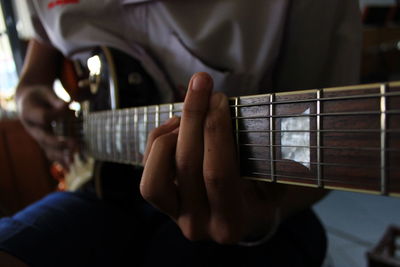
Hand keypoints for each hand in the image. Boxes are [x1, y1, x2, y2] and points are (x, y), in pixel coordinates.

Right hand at [16, 86, 76, 169]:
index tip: (72, 109)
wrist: (29, 101)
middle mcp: (31, 128)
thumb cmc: (40, 95)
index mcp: (28, 113)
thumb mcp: (45, 92)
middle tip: (76, 145)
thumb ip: (55, 99)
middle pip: (44, 138)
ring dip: (61, 156)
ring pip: (47, 149)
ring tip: (73, 162)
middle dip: (60, 143)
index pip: (44, 117)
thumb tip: (67, 106)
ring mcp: (37, 137)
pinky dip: (60, 161)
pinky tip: (69, 169)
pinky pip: (51, 153)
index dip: (57, 114)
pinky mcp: (43, 142)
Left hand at [141, 72, 285, 243]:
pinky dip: (157, 140)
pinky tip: (177, 125)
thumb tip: (273, 125)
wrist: (243, 215)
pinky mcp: (160, 204)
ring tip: (187, 113)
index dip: (216, 132)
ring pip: (154, 177)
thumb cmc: (261, 193)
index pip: (218, 174)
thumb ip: (275, 162)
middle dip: (193, 117)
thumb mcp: (275, 182)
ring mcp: (175, 216)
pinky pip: (147, 170)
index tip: (219, 98)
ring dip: (169, 134)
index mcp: (231, 223)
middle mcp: (199, 225)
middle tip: (201, 84)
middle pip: (186, 167)